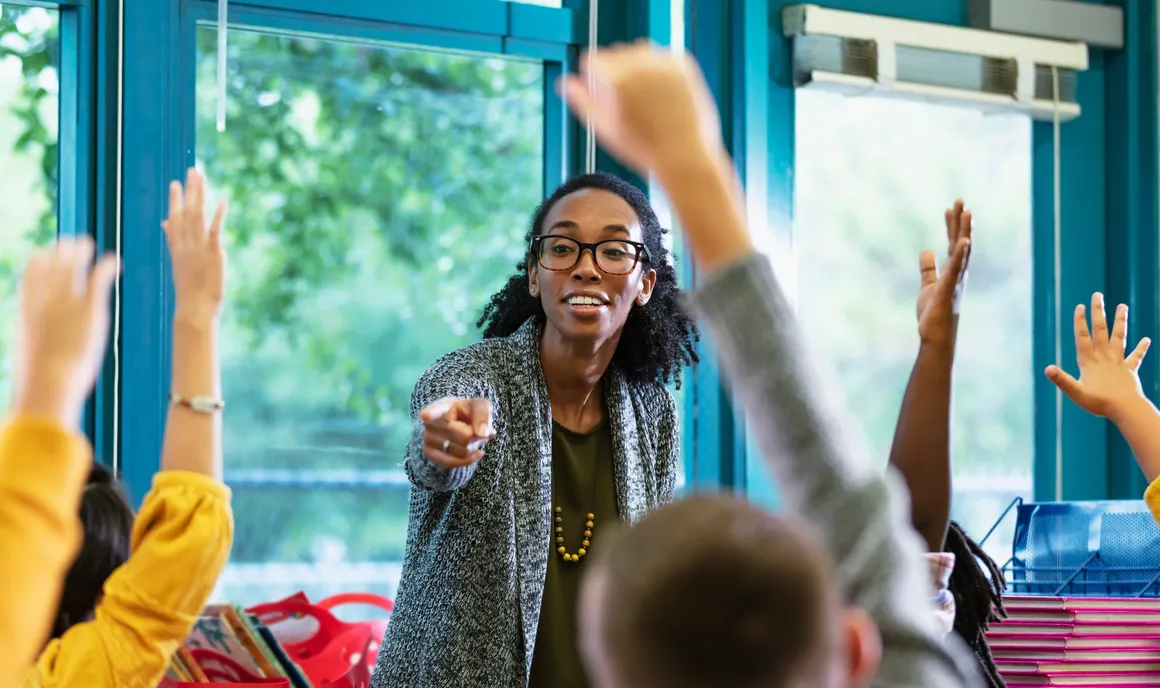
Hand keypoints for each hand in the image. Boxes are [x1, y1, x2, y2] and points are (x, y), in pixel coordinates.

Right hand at [13, 238, 118, 426]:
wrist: (49, 384)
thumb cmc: (39, 385)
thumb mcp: (30, 363)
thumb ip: (34, 354)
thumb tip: (33, 373)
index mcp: (27, 313)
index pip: (29, 278)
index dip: (38, 264)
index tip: (45, 256)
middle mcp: (44, 302)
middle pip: (50, 265)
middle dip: (59, 251)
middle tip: (70, 243)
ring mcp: (66, 303)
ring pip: (71, 266)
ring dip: (79, 251)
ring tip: (88, 243)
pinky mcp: (89, 309)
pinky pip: (98, 278)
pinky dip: (105, 266)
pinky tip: (114, 261)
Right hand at [164, 168, 226, 321]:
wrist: (194, 308)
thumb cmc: (189, 289)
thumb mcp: (179, 262)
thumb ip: (173, 239)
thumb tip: (166, 222)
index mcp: (178, 247)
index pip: (175, 218)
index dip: (175, 200)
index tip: (175, 183)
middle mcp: (186, 244)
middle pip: (186, 212)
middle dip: (189, 191)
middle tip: (192, 171)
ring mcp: (198, 247)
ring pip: (197, 216)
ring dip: (199, 195)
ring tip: (201, 177)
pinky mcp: (213, 253)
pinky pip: (215, 231)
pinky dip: (218, 216)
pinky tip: (223, 201)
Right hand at [419, 397, 495, 468]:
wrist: (460, 426)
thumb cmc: (469, 413)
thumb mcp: (480, 407)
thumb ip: (483, 416)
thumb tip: (483, 433)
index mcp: (443, 406)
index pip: (437, 409)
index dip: (431, 413)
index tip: (425, 415)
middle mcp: (430, 421)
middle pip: (465, 436)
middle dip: (477, 436)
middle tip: (475, 429)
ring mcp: (427, 438)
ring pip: (462, 451)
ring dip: (473, 447)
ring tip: (470, 438)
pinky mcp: (429, 453)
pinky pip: (453, 463)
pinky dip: (468, 459)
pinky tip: (475, 453)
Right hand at [559, 40, 722, 176]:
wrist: (685, 157)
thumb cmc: (643, 149)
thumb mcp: (604, 128)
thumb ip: (581, 101)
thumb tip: (564, 83)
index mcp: (615, 80)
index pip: (592, 60)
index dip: (594, 79)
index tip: (604, 95)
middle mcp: (639, 65)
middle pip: (615, 52)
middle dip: (616, 71)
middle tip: (628, 102)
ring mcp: (664, 63)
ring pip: (639, 51)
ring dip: (637, 67)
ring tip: (646, 98)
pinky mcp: (684, 65)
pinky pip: (663, 56)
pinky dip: (660, 69)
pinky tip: (662, 93)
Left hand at [916, 200, 972, 346]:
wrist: (935, 337)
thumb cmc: (934, 314)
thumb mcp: (928, 286)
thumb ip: (928, 268)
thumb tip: (926, 250)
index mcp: (953, 272)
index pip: (954, 243)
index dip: (952, 225)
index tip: (950, 208)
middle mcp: (958, 274)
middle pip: (961, 242)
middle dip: (961, 222)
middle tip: (960, 200)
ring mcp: (955, 281)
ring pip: (962, 252)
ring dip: (964, 232)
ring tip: (966, 212)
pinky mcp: (948, 290)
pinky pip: (955, 269)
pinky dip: (960, 255)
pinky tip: (963, 241)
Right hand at [1046, 293, 1150, 419]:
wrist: (1126, 409)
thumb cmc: (1099, 402)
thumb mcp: (1076, 393)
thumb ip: (1062, 380)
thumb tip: (1047, 369)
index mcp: (1089, 361)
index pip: (1083, 337)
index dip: (1080, 322)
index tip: (1080, 306)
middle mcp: (1104, 357)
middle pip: (1100, 330)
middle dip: (1098, 312)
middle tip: (1098, 295)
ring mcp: (1118, 362)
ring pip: (1119, 337)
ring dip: (1120, 321)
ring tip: (1123, 306)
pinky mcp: (1129, 370)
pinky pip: (1136, 357)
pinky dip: (1141, 348)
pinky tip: (1147, 339)